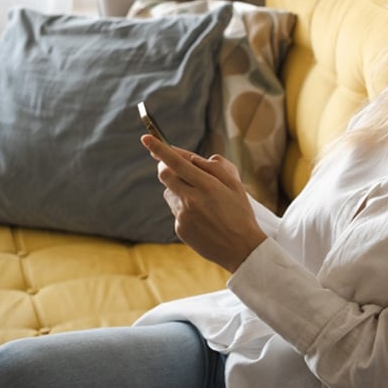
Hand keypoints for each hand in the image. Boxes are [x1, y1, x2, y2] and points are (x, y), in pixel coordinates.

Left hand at [141, 135, 266, 272]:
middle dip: (166, 167)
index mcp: (207, 186)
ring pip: (169, 193)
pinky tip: (202, 218)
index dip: (159, 148)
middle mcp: (192, 199)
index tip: (146, 138)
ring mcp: (183, 215)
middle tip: (176, 167)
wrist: (241, 249)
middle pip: (164, 175)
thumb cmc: (241, 214)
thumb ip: (216, 168)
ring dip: (178, 190)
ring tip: (200, 201)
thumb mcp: (236, 186)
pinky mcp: (180, 229)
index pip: (176, 162)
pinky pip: (176, 211)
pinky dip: (185, 209)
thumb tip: (193, 158)